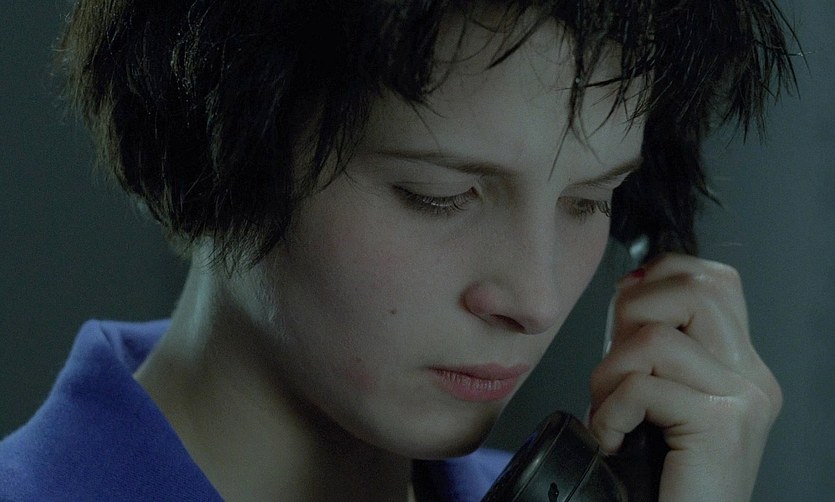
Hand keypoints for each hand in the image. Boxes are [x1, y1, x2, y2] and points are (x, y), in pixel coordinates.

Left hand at [588, 253, 781, 501]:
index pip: (713, 280)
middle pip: (694, 288)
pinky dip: (609, 414)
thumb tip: (630, 285)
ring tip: (609, 413)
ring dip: (609, 375)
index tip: (623, 317)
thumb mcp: (659, 395)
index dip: (658, 279)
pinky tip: (613, 440)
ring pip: (655, 339)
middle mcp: (752, 376)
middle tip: (616, 367)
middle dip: (631, 315)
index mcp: (739, 363)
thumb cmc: (659, 475)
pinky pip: (641, 387)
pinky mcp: (721, 426)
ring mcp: (743, 399)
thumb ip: (653, 345)